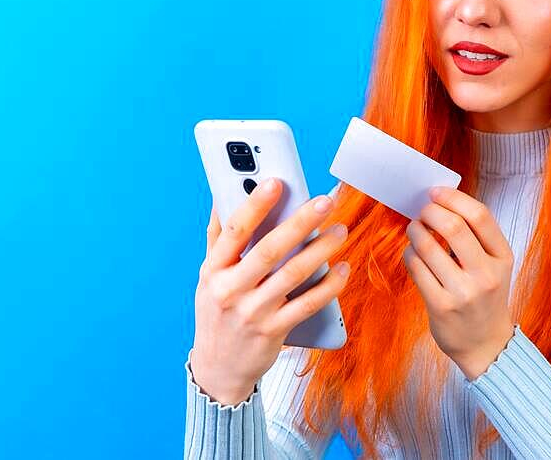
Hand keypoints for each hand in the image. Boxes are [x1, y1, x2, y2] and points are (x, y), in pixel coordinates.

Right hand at [190, 178, 351, 404]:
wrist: (218, 369)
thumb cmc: (218, 313)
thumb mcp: (208, 277)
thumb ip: (218, 239)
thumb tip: (222, 198)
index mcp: (213, 270)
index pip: (234, 231)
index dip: (255, 205)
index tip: (276, 181)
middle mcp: (230, 290)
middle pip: (269, 250)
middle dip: (300, 222)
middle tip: (325, 201)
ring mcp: (253, 313)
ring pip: (293, 275)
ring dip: (321, 250)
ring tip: (340, 230)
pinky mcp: (274, 332)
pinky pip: (307, 305)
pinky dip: (328, 286)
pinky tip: (342, 269)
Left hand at [401, 186, 515, 380]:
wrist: (485, 344)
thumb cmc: (485, 297)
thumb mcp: (494, 265)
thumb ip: (476, 237)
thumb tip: (441, 201)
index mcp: (502, 258)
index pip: (480, 216)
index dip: (453, 198)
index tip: (435, 192)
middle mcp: (486, 275)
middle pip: (453, 227)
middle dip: (430, 212)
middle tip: (422, 212)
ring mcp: (463, 292)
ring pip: (428, 246)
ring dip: (415, 231)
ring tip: (415, 230)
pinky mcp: (440, 306)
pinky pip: (416, 267)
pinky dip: (409, 253)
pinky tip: (413, 254)